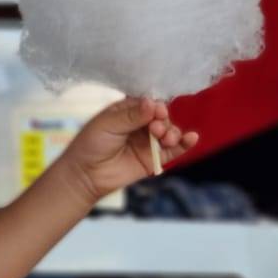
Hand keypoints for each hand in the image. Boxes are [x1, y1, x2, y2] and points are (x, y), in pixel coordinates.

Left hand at [57, 98, 197, 202]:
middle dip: (163, 121)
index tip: (157, 110)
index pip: (149, 102)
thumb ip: (132, 115)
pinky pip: (174, 151)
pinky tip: (192, 138)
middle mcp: (141, 124)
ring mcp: (149, 141)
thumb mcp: (108, 124)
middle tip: (155, 129)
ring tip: (166, 139)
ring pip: (170, 132)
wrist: (85, 175)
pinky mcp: (154, 159)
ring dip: (173, 132)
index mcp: (129, 110)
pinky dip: (185, 144)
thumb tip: (152, 103)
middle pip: (162, 117)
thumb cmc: (91, 144)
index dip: (156, 105)